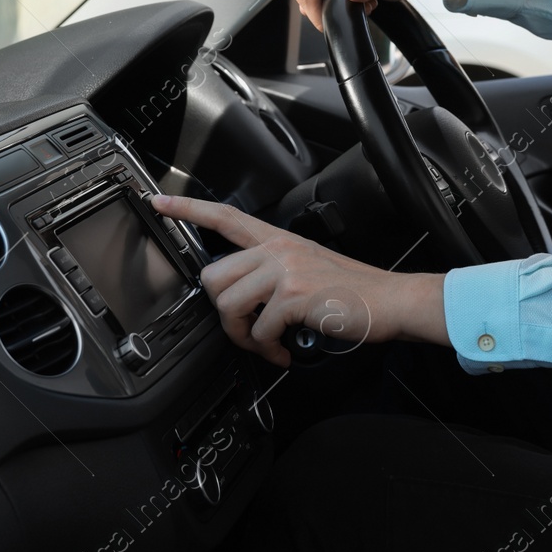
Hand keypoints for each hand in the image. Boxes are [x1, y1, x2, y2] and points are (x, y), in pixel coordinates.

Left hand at [151, 194, 447, 366]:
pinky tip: (285, 349)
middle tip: (248, 331)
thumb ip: (274, 274)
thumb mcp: (310, 270)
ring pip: (229, 305)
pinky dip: (268, 348)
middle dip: (224, 313)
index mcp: (279, 240)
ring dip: (243, 335)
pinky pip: (259, 329)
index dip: (187, 209)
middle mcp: (278, 249)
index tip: (159, 203)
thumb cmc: (355, 292)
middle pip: (214, 277)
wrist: (393, 301)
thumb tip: (244, 300)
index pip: (225, 216)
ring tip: (267, 343)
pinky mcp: (294, 294)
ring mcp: (286, 269)